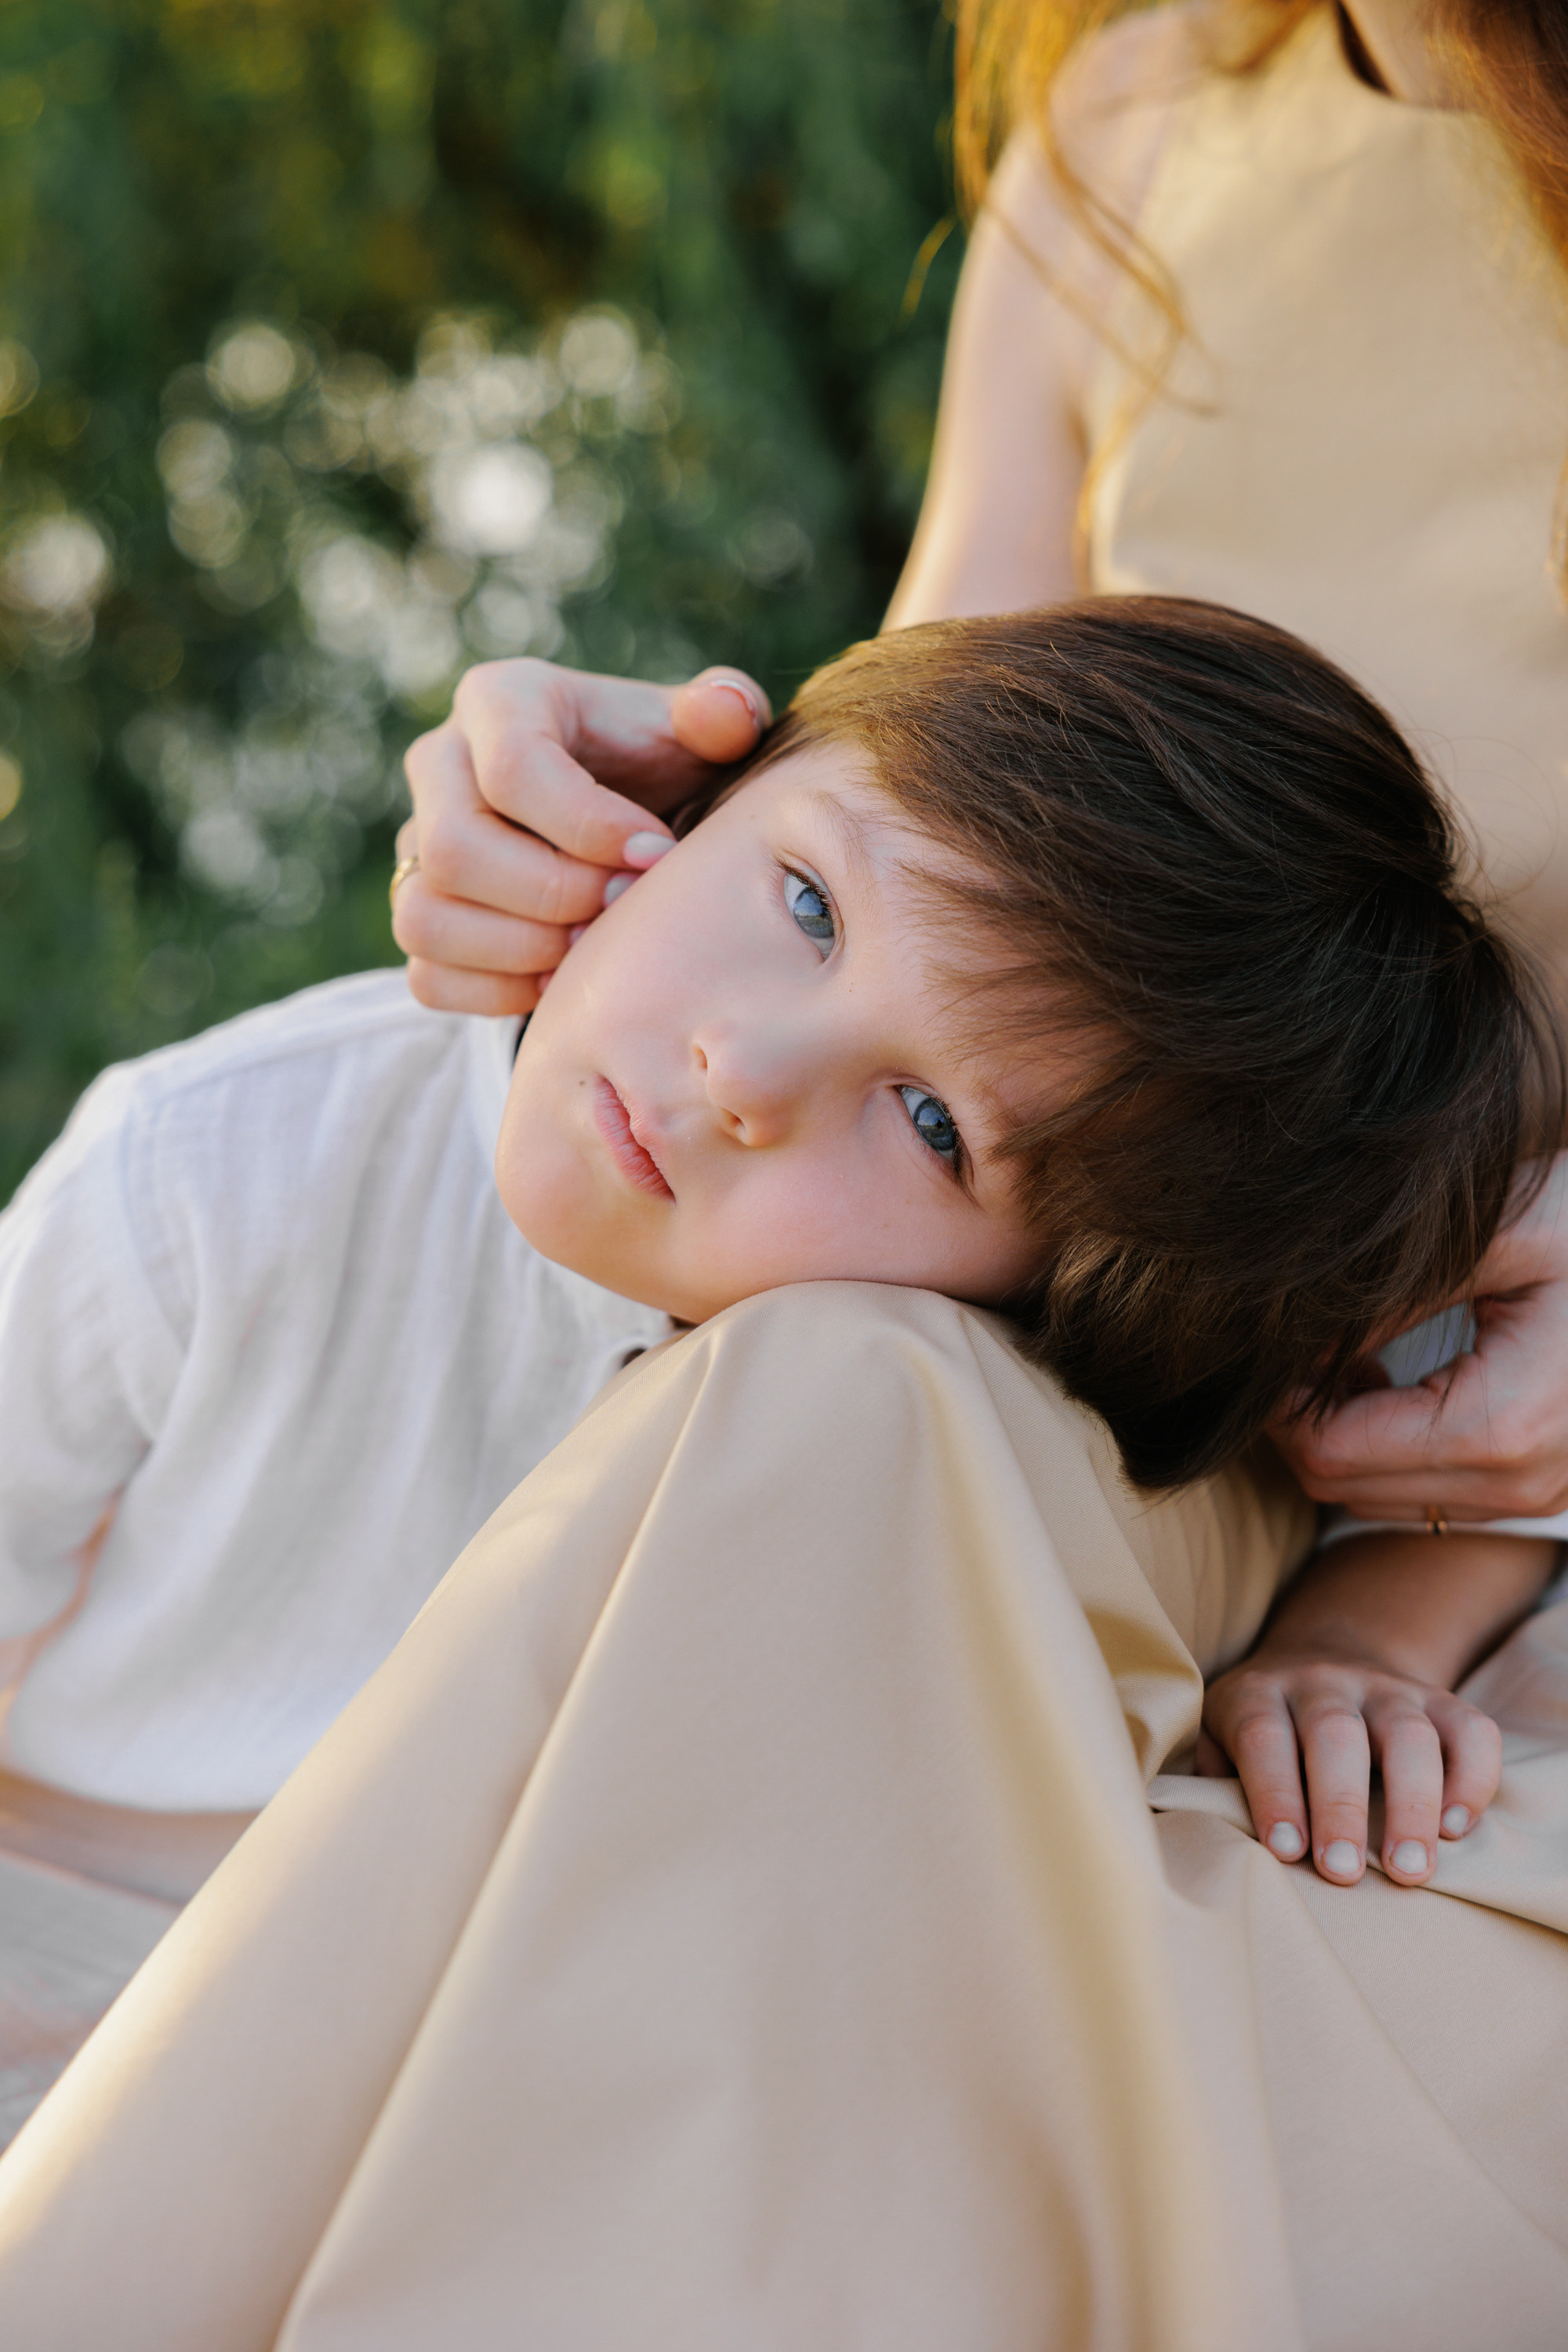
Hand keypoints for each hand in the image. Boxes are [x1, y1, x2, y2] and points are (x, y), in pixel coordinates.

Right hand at [393, 658, 769, 1015]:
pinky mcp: (417, 912)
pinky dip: (499, 993)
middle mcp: (438, 764)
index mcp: (499, 700)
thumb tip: (724, 713)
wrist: (626, 823)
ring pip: (424, 918)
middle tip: (627, 906)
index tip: (658, 854)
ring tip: (595, 945)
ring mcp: (416, 844)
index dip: (590, 826)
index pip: (511, 767)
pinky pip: (428, 977)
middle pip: (454, 848)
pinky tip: (564, 977)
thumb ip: (724, 711)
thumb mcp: (699, 734)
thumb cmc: (663, 770)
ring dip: (523, 951)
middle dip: (555, 894)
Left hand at [1198, 1645, 1501, 1886]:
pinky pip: (1470, 1730)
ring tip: (1409, 1871)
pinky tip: (1456, 1829)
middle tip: (1343, 1873)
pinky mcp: (1437, 1699)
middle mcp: (1322, 1682)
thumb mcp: (1218, 1736)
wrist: (1325, 1652)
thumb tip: (1211, 1839)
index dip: (1275, 1793)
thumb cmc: (1264, 1728)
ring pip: (1408, 1733)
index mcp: (1259, 1693)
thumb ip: (1213, 1780)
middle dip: (1340, 1807)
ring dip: (1412, 1803)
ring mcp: (1385, 1687)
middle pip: (1336, 1735)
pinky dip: (1472, 1779)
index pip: (1264, 1737)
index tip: (1287, 1852)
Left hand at [1272, 1153, 1567, 1520]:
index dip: (1283, 1401)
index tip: (1279, 1337)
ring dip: (1345, 1434)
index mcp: (1504, 1427)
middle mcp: (1522, 1486)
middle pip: (1344, 1487)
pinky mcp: (1537, 1491)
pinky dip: (1389, 1445)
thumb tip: (1295, 1331)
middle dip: (1305, 1419)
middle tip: (1303, 1339)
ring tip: (1349, 1352)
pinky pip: (1428, 1494)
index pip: (1331, 1454)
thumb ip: (1392, 1289)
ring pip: (1379, 1499)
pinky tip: (1392, 1378)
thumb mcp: (1497, 1231)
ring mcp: (1536, 1499)